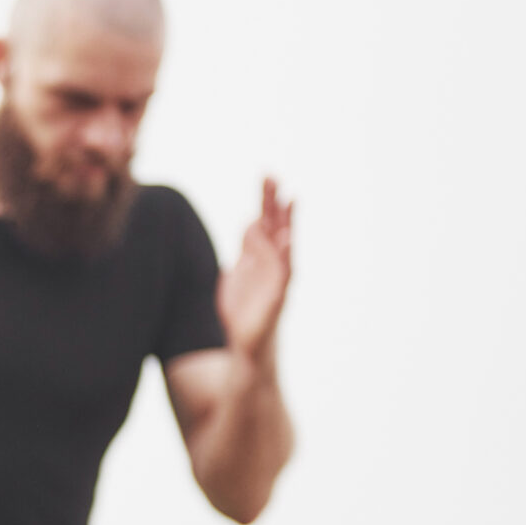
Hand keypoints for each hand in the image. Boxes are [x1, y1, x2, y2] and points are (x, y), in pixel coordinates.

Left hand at [216, 177, 294, 361]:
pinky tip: (287, 239)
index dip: (266, 201)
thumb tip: (250, 223)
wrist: (245, 348)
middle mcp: (274, 265)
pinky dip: (285, 256)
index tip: (266, 176)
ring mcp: (277, 280)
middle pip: (276, 228)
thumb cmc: (244, 312)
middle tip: (272, 176)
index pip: (266, 223)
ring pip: (284, 247)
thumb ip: (245, 249)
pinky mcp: (276, 298)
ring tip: (288, 200)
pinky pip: (283, 274)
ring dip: (286, 223)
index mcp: (262, 258)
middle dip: (274, 203)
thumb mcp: (238, 274)